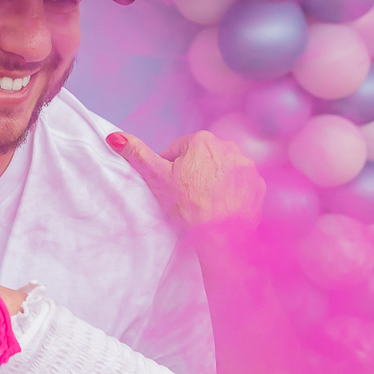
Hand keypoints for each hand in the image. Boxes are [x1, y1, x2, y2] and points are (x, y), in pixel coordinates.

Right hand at [107, 130, 265, 230]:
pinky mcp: (258, 185)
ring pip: (222, 170)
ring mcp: (247, 166)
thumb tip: (115, 137)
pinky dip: (232, 193)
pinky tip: (222, 207)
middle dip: (193, 173)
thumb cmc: (188, 205)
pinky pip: (240, 184)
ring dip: (213, 181)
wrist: (222, 236)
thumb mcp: (157, 178)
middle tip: (187, 197)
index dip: (170, 170)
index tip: (171, 187)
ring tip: (205, 203)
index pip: (177, 151)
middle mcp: (228, 147)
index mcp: (202, 140)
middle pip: (201, 159)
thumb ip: (137, 154)